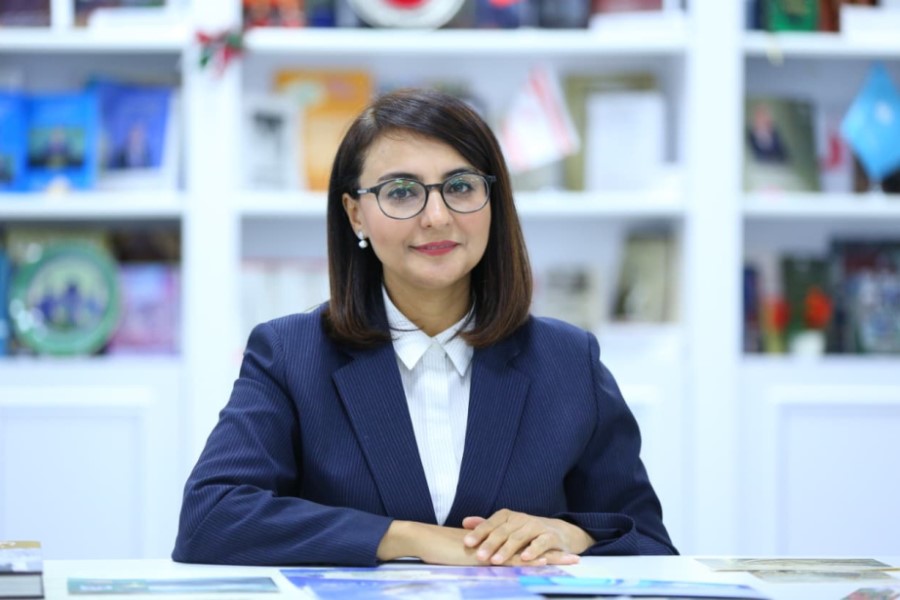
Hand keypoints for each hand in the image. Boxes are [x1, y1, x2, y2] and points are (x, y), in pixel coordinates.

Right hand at [376, 520, 578, 565]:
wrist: (426, 540)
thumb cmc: (441, 550)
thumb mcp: (465, 558)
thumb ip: (478, 559)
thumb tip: (485, 564)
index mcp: (496, 546)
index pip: (524, 548)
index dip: (543, 551)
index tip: (562, 555)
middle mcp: (498, 546)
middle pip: (532, 549)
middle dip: (555, 554)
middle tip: (576, 558)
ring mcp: (494, 551)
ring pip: (527, 554)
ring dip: (550, 558)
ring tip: (571, 561)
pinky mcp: (486, 557)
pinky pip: (511, 560)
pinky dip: (528, 562)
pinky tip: (543, 564)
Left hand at [462, 509, 593, 565]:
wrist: (558, 532)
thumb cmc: (526, 531)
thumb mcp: (506, 526)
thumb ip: (487, 525)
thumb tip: (465, 522)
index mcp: (508, 516)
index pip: (491, 523)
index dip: (479, 532)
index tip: (466, 543)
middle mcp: (521, 519)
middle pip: (503, 531)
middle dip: (490, 544)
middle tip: (479, 556)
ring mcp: (536, 526)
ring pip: (519, 538)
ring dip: (507, 549)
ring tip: (496, 560)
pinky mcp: (550, 536)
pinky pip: (540, 543)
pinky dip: (533, 550)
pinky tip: (524, 558)